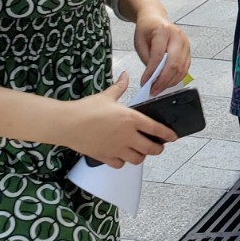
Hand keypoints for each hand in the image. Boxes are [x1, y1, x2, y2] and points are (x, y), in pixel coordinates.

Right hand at [62, 74, 178, 167]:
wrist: (66, 124)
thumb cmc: (85, 109)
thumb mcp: (107, 96)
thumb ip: (120, 87)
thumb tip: (125, 76)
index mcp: (131, 119)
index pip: (156, 129)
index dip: (168, 134)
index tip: (173, 136)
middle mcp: (127, 136)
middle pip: (151, 149)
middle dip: (158, 148)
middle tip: (158, 146)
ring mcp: (116, 148)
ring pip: (137, 159)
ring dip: (141, 156)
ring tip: (140, 150)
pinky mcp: (105, 157)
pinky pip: (120, 164)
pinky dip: (123, 161)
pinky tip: (121, 155)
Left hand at [133, 16, 191, 95]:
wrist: (155, 19)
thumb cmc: (146, 30)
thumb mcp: (140, 42)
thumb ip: (147, 58)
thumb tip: (152, 77)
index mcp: (163, 30)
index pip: (158, 55)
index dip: (151, 71)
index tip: (144, 82)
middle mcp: (178, 36)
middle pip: (174, 63)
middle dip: (163, 80)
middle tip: (154, 90)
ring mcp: (186, 42)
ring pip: (182, 67)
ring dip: (171, 81)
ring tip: (159, 88)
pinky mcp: (188, 49)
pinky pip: (185, 67)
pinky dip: (177, 77)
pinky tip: (168, 83)